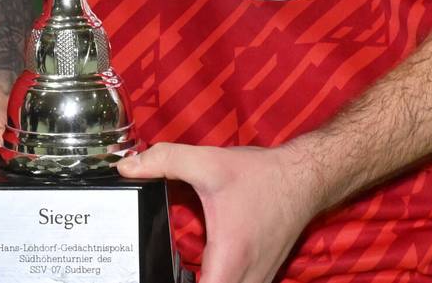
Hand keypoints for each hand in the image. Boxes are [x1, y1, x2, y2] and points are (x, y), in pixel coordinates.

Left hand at [117, 141, 324, 282]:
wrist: (304, 178)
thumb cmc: (260, 176)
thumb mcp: (207, 162)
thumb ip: (164, 161)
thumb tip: (127, 167)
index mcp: (229, 258)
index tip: (158, 276)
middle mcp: (247, 277)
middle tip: (164, 272)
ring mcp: (258, 280)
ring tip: (182, 273)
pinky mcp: (262, 276)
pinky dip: (218, 282)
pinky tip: (203, 273)